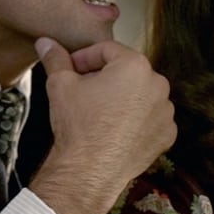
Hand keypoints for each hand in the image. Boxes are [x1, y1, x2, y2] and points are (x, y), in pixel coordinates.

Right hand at [29, 37, 176, 213]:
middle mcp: (158, 84)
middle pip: (127, 72)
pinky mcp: (167, 133)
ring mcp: (166, 111)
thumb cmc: (78, 125)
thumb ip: (56, 59)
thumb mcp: (60, 85)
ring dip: (123, 98)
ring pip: (141, 95)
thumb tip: (46, 42)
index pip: (107, 50)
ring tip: (99, 112)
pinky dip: (137, 121)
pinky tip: (116, 129)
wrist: (90, 171)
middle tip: (83, 91)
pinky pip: (151, 119)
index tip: (71, 69)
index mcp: (135, 66)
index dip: (85, 58)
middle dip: (105, 77)